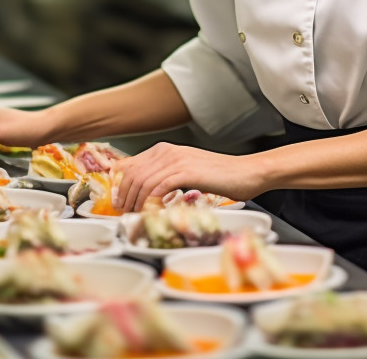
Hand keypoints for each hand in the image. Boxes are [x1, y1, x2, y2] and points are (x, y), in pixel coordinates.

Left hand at [111, 143, 264, 212]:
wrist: (247, 172)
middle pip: (132, 174)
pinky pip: (159, 187)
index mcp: (165, 150)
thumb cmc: (221, 176)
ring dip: (135, 202)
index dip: (120, 185)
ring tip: (136, 216)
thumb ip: (166, 178)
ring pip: (142, 181)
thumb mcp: (187, 172)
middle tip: (124, 213)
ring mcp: (177, 160)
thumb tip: (146, 195)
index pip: (130, 165)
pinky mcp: (187, 171)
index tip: (119, 202)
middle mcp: (168, 151)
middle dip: (124, 196)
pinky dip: (151, 201)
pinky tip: (152, 211)